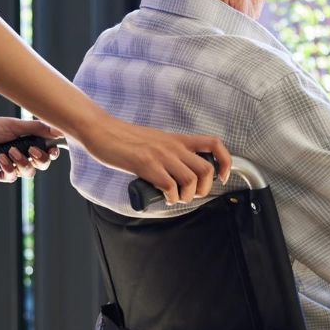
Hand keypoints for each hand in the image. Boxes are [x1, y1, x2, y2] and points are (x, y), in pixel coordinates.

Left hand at [0, 116, 62, 182]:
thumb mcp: (13, 125)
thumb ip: (37, 128)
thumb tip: (60, 131)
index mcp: (25, 140)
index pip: (46, 151)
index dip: (51, 153)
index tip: (51, 150)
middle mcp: (19, 154)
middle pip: (41, 165)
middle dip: (39, 159)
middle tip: (30, 149)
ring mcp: (9, 165)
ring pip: (27, 173)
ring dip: (21, 162)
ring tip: (8, 152)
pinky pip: (11, 178)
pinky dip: (8, 169)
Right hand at [81, 117, 231, 204]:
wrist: (103, 131)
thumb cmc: (126, 139)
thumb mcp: (157, 141)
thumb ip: (171, 153)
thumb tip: (181, 174)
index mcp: (178, 139)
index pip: (214, 144)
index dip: (226, 162)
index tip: (222, 177)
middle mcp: (173, 146)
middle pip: (206, 169)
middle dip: (205, 189)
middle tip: (192, 195)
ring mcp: (161, 155)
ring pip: (191, 180)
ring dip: (188, 196)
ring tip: (177, 198)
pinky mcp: (146, 165)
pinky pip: (170, 186)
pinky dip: (171, 198)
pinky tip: (164, 197)